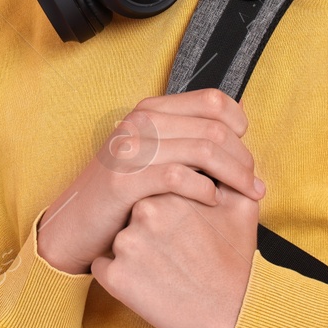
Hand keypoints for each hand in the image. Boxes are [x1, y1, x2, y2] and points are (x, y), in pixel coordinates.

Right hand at [35, 88, 263, 274]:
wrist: (73, 225)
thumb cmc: (120, 195)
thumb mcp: (151, 154)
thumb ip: (186, 136)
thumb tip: (239, 118)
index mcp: (149, 111)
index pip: (213, 102)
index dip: (240, 126)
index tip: (246, 153)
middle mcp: (139, 123)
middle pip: (215, 129)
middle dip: (244, 160)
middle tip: (254, 186)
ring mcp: (131, 150)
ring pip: (204, 151)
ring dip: (235, 176)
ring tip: (247, 196)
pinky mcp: (125, 180)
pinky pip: (180, 177)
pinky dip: (206, 190)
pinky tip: (212, 202)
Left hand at [89, 185, 260, 327]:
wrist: (235, 313)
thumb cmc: (237, 261)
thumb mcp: (241, 209)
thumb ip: (224, 175)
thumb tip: (216, 159)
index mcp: (168, 193)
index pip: (151, 189)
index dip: (166, 213)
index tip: (181, 231)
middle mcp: (142, 213)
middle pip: (131, 214)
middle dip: (148, 230)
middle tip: (173, 251)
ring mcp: (126, 245)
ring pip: (118, 240)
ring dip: (133, 252)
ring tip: (163, 269)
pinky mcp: (115, 277)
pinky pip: (104, 268)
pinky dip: (119, 275)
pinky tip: (146, 283)